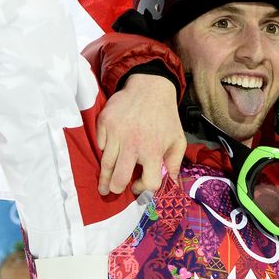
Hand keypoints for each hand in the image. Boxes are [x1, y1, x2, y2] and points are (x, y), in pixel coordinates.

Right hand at [96, 73, 185, 195]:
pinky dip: (105, 150)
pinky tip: (110, 152)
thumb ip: (174, 163)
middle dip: (116, 189)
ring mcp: (115, 133)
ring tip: (103, 187)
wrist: (150, 87)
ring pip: (106, 165)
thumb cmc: (166, 117)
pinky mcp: (104, 123)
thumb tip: (170, 185)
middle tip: (113, 191)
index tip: (139, 184)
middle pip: (119, 179)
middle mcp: (133, 144)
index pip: (149, 182)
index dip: (144, 188)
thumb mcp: (178, 139)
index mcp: (153, 150)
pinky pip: (101, 145)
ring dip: (104, 178)